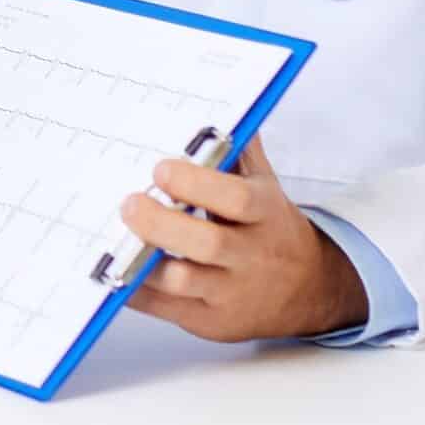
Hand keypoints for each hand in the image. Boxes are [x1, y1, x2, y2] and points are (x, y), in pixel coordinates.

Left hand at [117, 136, 367, 341]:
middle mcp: (251, 254)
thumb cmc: (272, 228)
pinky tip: (115, 272)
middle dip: (163, 224)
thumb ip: (242, 151)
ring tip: (117, 241)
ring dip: (145, 262)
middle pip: (208, 243)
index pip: (235, 199)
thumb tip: (227, 104)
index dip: (198, 184)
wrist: (308, 289)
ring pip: (184, 281)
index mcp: (265, 214)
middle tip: (129, 204)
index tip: (161, 170)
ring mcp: (231, 292)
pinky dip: (137, 292)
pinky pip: (167, 309)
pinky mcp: (211, 320)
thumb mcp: (265, 186)